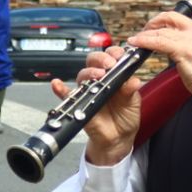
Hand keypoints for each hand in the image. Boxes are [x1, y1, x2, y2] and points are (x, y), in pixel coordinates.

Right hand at [57, 47, 139, 166]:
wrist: (118, 138)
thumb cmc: (125, 117)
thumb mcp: (133, 103)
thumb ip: (131, 91)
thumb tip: (134, 81)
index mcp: (114, 75)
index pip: (111, 57)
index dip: (114, 53)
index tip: (120, 56)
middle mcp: (100, 80)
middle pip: (94, 61)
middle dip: (101, 59)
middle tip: (109, 65)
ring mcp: (88, 90)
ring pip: (82, 75)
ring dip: (88, 73)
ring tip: (96, 76)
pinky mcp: (78, 103)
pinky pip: (66, 95)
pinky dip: (60, 89)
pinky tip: (57, 84)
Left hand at [128, 11, 191, 97]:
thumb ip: (185, 44)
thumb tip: (166, 43)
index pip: (178, 18)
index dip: (161, 21)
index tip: (152, 28)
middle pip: (169, 18)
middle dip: (152, 24)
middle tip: (142, 33)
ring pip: (162, 31)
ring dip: (145, 35)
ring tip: (135, 40)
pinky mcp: (185, 50)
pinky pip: (160, 42)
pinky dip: (146, 41)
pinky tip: (137, 43)